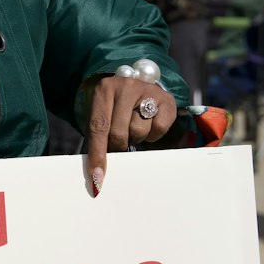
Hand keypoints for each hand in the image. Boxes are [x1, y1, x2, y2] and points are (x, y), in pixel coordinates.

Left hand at [85, 77, 175, 196]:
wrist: (137, 85)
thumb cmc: (115, 107)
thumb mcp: (102, 114)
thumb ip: (98, 138)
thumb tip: (97, 175)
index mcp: (104, 89)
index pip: (98, 127)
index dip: (97, 154)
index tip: (97, 179)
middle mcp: (126, 86)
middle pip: (118, 132)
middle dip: (118, 145)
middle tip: (119, 141)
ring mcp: (148, 90)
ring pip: (138, 131)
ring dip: (136, 137)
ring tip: (134, 126)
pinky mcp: (167, 99)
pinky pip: (159, 128)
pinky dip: (153, 134)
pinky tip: (149, 124)